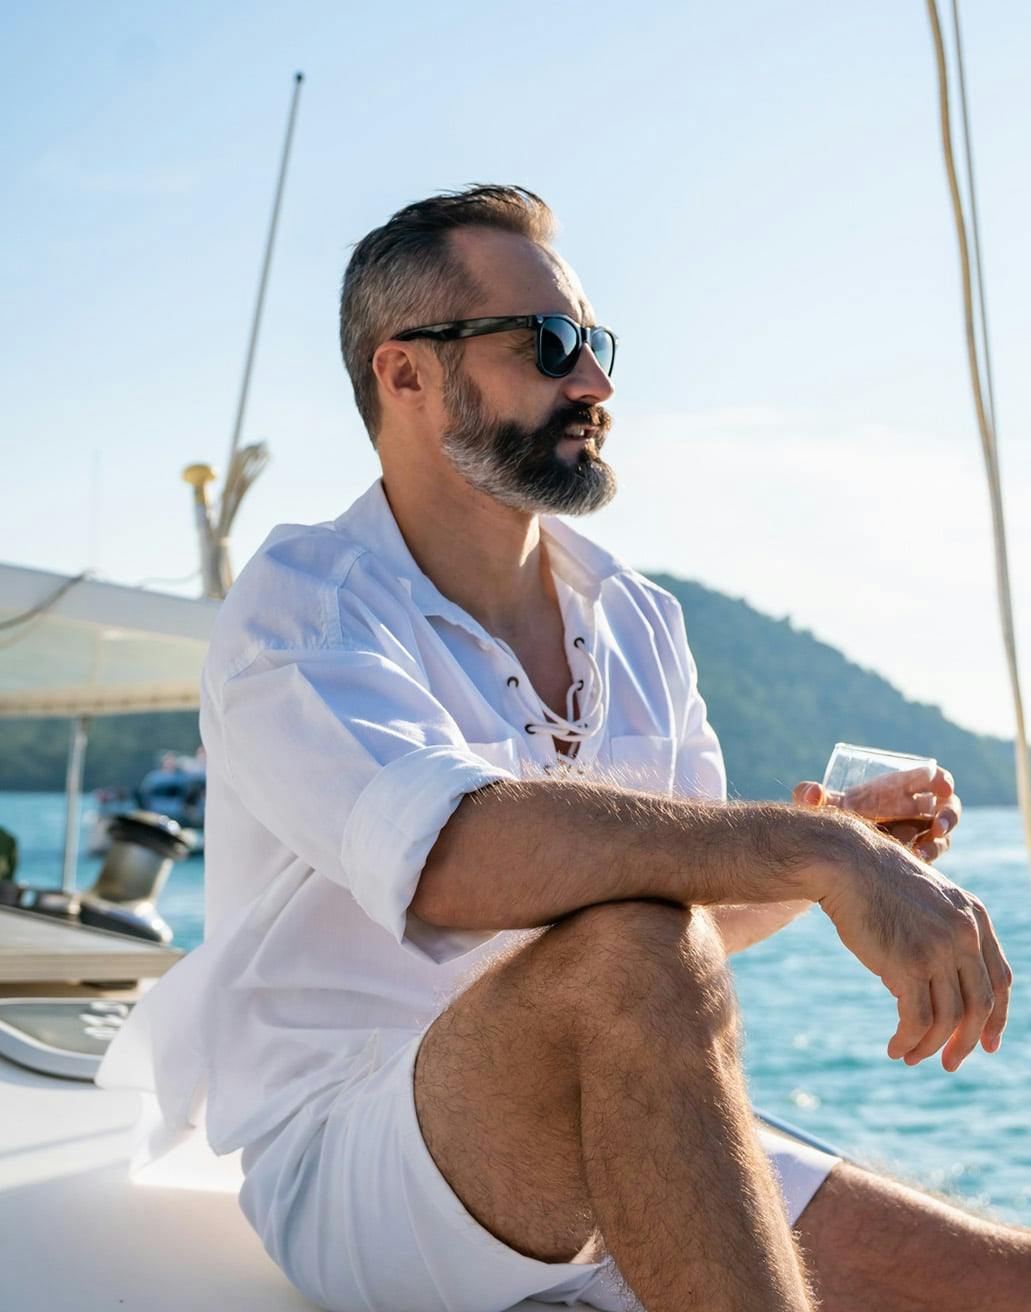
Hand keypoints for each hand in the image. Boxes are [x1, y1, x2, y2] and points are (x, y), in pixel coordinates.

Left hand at [793, 765, 960, 863]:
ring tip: (920, 853)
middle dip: (949, 816)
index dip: (943, 781)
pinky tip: (911, 866)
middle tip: (937, 828)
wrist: (834, 849)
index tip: (944, 788)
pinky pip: (930, 859)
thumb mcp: (822, 806)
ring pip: (942, 837)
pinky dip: (926, 861)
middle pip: (947, 808)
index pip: (933, 779)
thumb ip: (810, 796)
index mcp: (902, 788)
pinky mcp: (916, 856)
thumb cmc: (833, 816)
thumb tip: (811, 792)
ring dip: (937, 844)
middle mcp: (916, 810)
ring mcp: (919, 834)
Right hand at [804, 818, 1011, 1069]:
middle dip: (967, 1042)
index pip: (1001, 979)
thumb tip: (946, 984)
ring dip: (930, 1046)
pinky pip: (918, 1019)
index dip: (997, 1017)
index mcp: (974, 917)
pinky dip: (909, 1041)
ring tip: (910, 1057)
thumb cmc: (876, 882)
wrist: (845, 863)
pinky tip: (895, 1048)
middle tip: (949, 1063)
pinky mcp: (909, 964)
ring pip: (949, 1018)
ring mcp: (939, 949)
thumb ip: (946, 933)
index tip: (986, 1043)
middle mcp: (965, 934)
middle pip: (980, 1005)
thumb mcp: (926, 901)